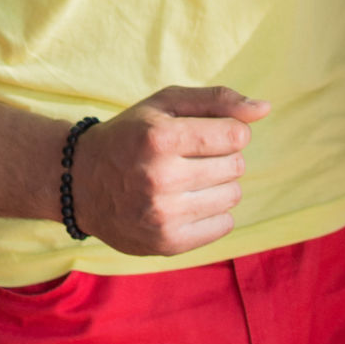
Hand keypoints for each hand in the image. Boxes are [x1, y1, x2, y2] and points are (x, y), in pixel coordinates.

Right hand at [69, 86, 268, 256]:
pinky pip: (223, 226)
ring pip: (233, 196)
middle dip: (222, 158)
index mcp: (160, 138)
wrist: (79, 183)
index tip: (208, 134)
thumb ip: (218, 100)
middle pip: (235, 166)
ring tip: (189, 180)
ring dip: (220, 185)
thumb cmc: (131, 135)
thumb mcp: (165, 104)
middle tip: (192, 158)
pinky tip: (189, 203)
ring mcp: (162, 215)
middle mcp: (159, 178)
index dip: (230, 132)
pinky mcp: (165, 243)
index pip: (237, 136)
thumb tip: (264, 109)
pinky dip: (214, 213)